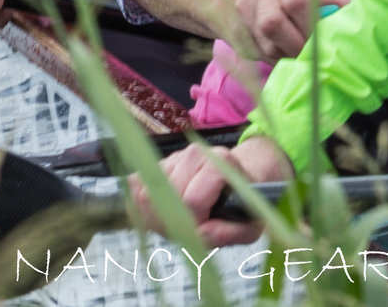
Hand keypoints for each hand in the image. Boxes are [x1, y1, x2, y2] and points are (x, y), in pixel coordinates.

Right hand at [145, 135, 291, 245]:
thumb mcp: (250, 225)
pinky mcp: (160, 164)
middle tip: (191, 226)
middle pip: (166, 195)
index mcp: (221, 163)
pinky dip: (146, 207)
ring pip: (148, 193)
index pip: (192, 201)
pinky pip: (138, 188)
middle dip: (174, 220)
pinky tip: (167, 212)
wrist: (240, 182)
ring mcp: (175, 156)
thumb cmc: (244, 205)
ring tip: (183, 219)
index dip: (196, 222)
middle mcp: (196, 153)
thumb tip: (200, 234)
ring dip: (160, 216)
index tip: (207, 226)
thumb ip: (228, 233)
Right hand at [227, 0, 342, 63]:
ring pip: (264, 43)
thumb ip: (331, 6)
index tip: (319, 40)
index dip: (309, 26)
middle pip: (273, 22)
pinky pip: (256, 53)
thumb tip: (355, 16)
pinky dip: (273, 60)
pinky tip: (282, 56)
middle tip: (308, 55)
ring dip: (285, 56)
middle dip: (295, 45)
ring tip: (297, 56)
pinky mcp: (235, 29)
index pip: (297, 1)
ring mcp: (244, 8)